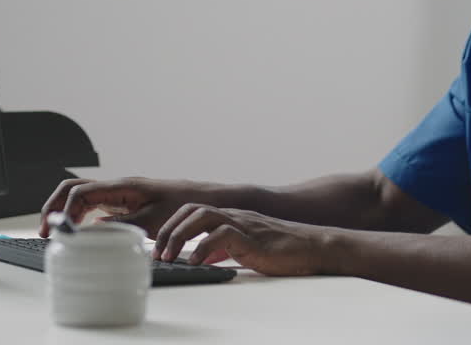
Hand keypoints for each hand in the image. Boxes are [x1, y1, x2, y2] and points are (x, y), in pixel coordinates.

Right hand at [37, 177, 214, 237]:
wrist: (203, 199)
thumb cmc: (183, 206)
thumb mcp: (152, 221)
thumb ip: (121, 226)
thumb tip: (92, 233)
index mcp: (123, 186)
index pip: (82, 193)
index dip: (66, 211)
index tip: (61, 231)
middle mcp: (117, 186)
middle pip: (73, 188)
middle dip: (54, 205)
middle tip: (45, 230)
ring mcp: (119, 193)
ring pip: (80, 194)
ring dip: (64, 208)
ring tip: (54, 230)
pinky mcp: (123, 201)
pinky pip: (92, 202)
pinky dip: (78, 213)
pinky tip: (77, 230)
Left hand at [152, 204, 333, 276]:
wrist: (312, 246)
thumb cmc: (281, 249)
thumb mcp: (244, 247)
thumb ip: (223, 247)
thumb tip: (201, 255)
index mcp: (230, 217)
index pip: (193, 211)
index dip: (171, 226)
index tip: (158, 247)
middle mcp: (233, 216)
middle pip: (192, 209)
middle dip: (168, 230)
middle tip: (157, 254)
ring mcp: (242, 224)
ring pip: (203, 216)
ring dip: (180, 236)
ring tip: (170, 257)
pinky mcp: (251, 238)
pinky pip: (222, 235)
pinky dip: (203, 247)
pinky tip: (195, 262)